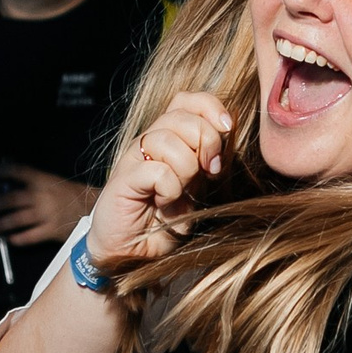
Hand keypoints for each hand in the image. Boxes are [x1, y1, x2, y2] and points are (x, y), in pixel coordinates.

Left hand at [0, 165, 98, 245]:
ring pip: (16, 219)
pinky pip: (30, 236)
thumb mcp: (50, 182)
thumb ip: (31, 184)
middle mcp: (42, 196)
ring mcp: (47, 214)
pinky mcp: (52, 230)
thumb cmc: (69, 194)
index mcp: (42, 180)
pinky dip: (18, 239)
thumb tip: (3, 187)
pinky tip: (9, 240)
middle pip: (10, 199)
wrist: (94, 208)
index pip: (15, 171)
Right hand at [86, 92, 230, 265]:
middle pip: (181, 115)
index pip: (187, 100)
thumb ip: (207, 162)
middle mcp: (149, 143)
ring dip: (186, 169)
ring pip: (167, 140)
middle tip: (210, 171)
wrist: (131, 252)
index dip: (210, 106)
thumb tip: (228, 133)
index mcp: (169, 139)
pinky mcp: (123, 180)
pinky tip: (164, 204)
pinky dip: (170, 189)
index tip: (227, 129)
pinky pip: (157, 170)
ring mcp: (134, 159)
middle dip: (205, 140)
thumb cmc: (164, 221)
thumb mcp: (195, 188)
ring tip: (181, 192)